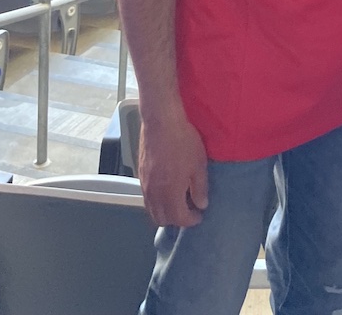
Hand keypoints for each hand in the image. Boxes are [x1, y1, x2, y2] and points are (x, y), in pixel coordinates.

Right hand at [137, 111, 208, 227]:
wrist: (161, 121)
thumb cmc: (183, 141)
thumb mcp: (198, 164)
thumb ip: (200, 188)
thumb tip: (201, 205)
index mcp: (169, 194)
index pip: (178, 219)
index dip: (191, 220)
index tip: (199, 215)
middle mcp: (153, 194)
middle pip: (162, 219)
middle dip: (176, 220)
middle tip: (189, 210)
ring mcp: (144, 185)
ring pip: (152, 209)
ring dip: (165, 211)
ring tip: (178, 201)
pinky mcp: (140, 174)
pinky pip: (147, 197)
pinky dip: (156, 201)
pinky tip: (166, 190)